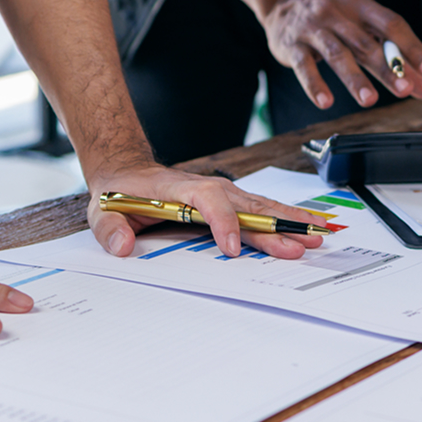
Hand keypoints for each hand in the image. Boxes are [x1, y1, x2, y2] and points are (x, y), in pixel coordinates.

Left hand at [86, 165, 326, 259]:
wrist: (129, 172)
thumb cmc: (120, 193)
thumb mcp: (104, 211)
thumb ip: (110, 229)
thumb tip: (121, 246)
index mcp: (180, 189)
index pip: (208, 201)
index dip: (223, 223)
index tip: (233, 249)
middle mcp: (209, 188)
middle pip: (248, 206)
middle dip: (276, 225)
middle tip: (303, 242)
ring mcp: (224, 193)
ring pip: (262, 206)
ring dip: (291, 220)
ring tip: (318, 233)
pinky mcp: (232, 202)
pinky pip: (262, 209)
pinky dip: (287, 217)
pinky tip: (307, 225)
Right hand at [262, 0, 421, 110]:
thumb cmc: (333, 17)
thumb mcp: (364, 29)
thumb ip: (393, 59)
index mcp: (362, 6)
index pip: (392, 24)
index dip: (412, 47)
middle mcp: (338, 13)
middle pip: (367, 43)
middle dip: (388, 68)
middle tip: (405, 90)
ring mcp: (314, 28)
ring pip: (337, 54)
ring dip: (355, 78)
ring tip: (370, 101)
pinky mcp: (292, 45)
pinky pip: (304, 66)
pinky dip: (315, 85)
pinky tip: (326, 102)